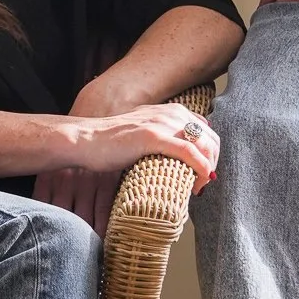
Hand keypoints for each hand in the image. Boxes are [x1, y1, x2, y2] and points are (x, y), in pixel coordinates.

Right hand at [35, 103, 219, 234]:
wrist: (86, 140)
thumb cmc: (111, 144)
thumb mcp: (144, 134)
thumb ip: (164, 138)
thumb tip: (184, 158)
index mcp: (172, 111)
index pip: (207, 132)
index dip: (210, 155)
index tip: (203, 174)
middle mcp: (171, 113)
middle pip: (210, 139)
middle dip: (212, 163)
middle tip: (202, 184)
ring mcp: (162, 123)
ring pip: (203, 145)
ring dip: (207, 169)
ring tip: (198, 187)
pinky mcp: (153, 137)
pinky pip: (189, 152)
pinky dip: (200, 167)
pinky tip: (199, 181)